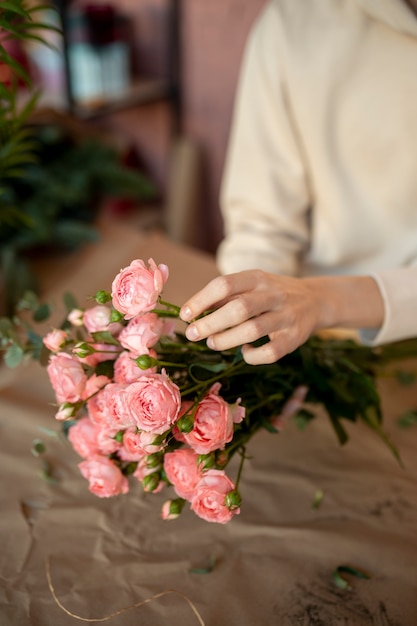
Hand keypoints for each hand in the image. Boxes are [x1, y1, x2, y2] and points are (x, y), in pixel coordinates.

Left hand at [179, 270, 323, 364]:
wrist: (316, 300)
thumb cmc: (272, 295)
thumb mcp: (252, 285)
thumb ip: (226, 296)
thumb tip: (191, 312)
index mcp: (258, 278)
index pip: (225, 285)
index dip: (201, 300)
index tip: (185, 314)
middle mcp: (274, 294)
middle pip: (239, 308)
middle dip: (210, 323)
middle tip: (192, 334)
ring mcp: (286, 317)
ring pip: (254, 330)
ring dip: (227, 339)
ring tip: (212, 343)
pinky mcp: (295, 338)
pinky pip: (271, 351)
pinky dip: (253, 355)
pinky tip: (244, 352)